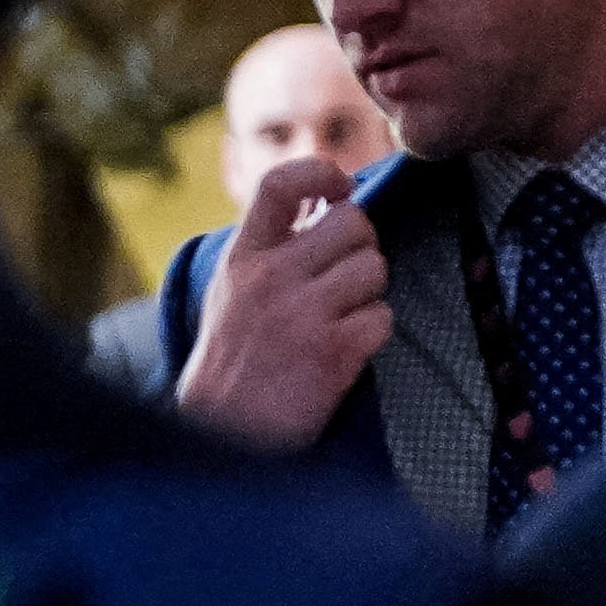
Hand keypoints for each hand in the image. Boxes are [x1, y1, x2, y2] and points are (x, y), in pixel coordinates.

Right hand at [171, 154, 391, 450]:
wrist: (222, 431)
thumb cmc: (234, 357)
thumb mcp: (233, 289)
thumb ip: (272, 247)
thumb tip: (334, 204)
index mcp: (243, 256)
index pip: (280, 183)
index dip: (321, 173)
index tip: (337, 189)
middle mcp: (271, 277)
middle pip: (353, 223)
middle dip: (362, 246)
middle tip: (345, 273)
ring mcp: (302, 313)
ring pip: (375, 268)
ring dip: (369, 293)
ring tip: (339, 317)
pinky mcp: (332, 351)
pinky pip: (382, 317)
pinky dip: (372, 333)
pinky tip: (344, 350)